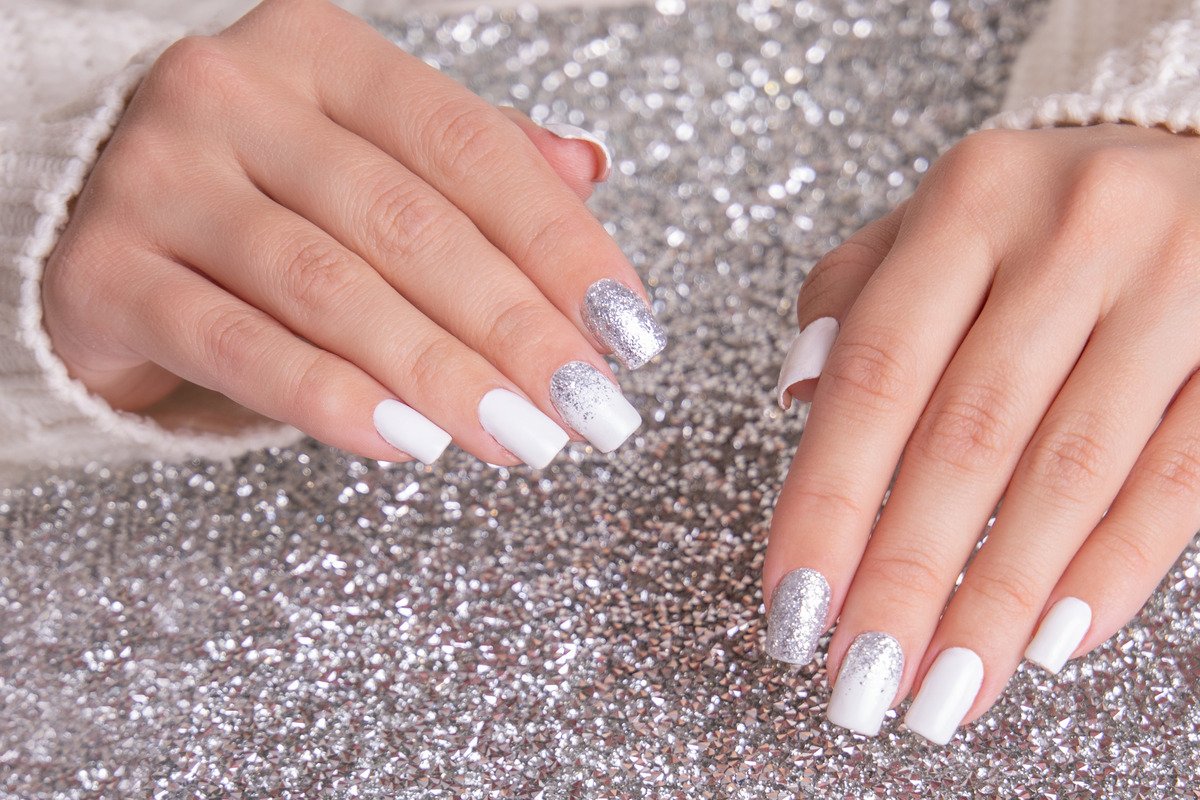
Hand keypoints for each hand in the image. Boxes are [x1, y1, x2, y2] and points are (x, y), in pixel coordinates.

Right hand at [43, 0, 661, 468]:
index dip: (562, 245)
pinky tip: (410, 445)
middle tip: (588, 407)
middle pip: (411, 224)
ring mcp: (160, 177)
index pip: (470, 150)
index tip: (628, 330)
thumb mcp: (368, 152)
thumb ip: (471, 158)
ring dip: (442, 375)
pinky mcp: (105, 272)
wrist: (85, 215)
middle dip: (517, 329)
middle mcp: (236, 94)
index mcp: (322, 54)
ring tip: (523, 439)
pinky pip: (239, 346)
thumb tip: (591, 165)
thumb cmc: (261, 193)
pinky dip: (332, 399)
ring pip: (332, 288)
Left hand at [766, 123, 1199, 742]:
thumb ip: (854, 299)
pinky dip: (1114, 567)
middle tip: (863, 681)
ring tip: (946, 690)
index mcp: (969, 199)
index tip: (792, 604)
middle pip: (968, 437)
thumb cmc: (1036, 212)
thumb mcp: (937, 222)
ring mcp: (1176, 283)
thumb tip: (797, 400)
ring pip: (1072, 472)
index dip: (826, 500)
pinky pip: (1182, 476)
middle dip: (907, 576)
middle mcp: (1072, 232)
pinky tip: (1056, 640)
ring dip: (1001, 600)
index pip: (876, 373)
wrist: (1193, 152)